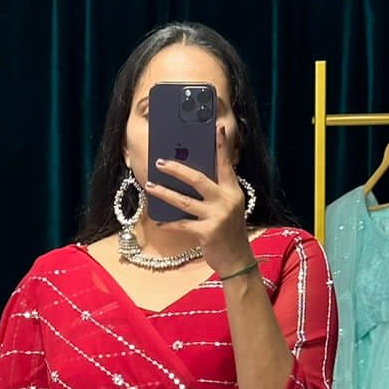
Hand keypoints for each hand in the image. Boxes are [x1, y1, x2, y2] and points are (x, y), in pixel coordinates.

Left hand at [145, 124, 253, 276]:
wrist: (238, 260)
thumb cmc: (229, 232)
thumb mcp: (229, 208)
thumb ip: (216, 193)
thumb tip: (190, 179)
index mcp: (232, 191)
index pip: (225, 164)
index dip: (221, 145)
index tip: (216, 127)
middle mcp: (226, 200)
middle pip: (198, 179)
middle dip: (177, 169)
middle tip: (160, 162)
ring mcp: (217, 216)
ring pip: (184, 201)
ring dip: (164, 193)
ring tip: (150, 186)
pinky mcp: (207, 232)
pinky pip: (182, 224)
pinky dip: (169, 223)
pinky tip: (158, 221)